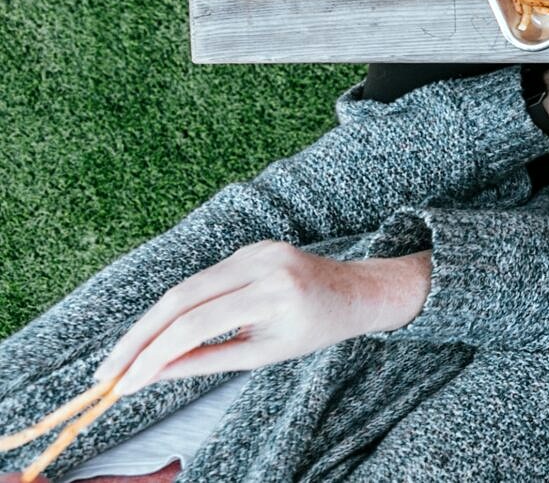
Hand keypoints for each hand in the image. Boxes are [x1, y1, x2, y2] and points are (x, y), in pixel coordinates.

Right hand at [92, 242, 429, 392]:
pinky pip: (204, 278)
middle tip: (106, 371)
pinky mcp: (251, 247)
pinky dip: (176, 306)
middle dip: (138, 337)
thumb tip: (150, 374)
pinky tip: (156, 332)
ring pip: (186, 286)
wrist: (359, 291)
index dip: (153, 354)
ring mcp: (256, 249)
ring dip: (149, 322)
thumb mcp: (263, 355)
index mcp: (273, 293)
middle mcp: (262, 263)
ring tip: (122, 358)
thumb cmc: (316, 329)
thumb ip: (206, 361)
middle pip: (181, 297)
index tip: (123, 384)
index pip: (196, 324)